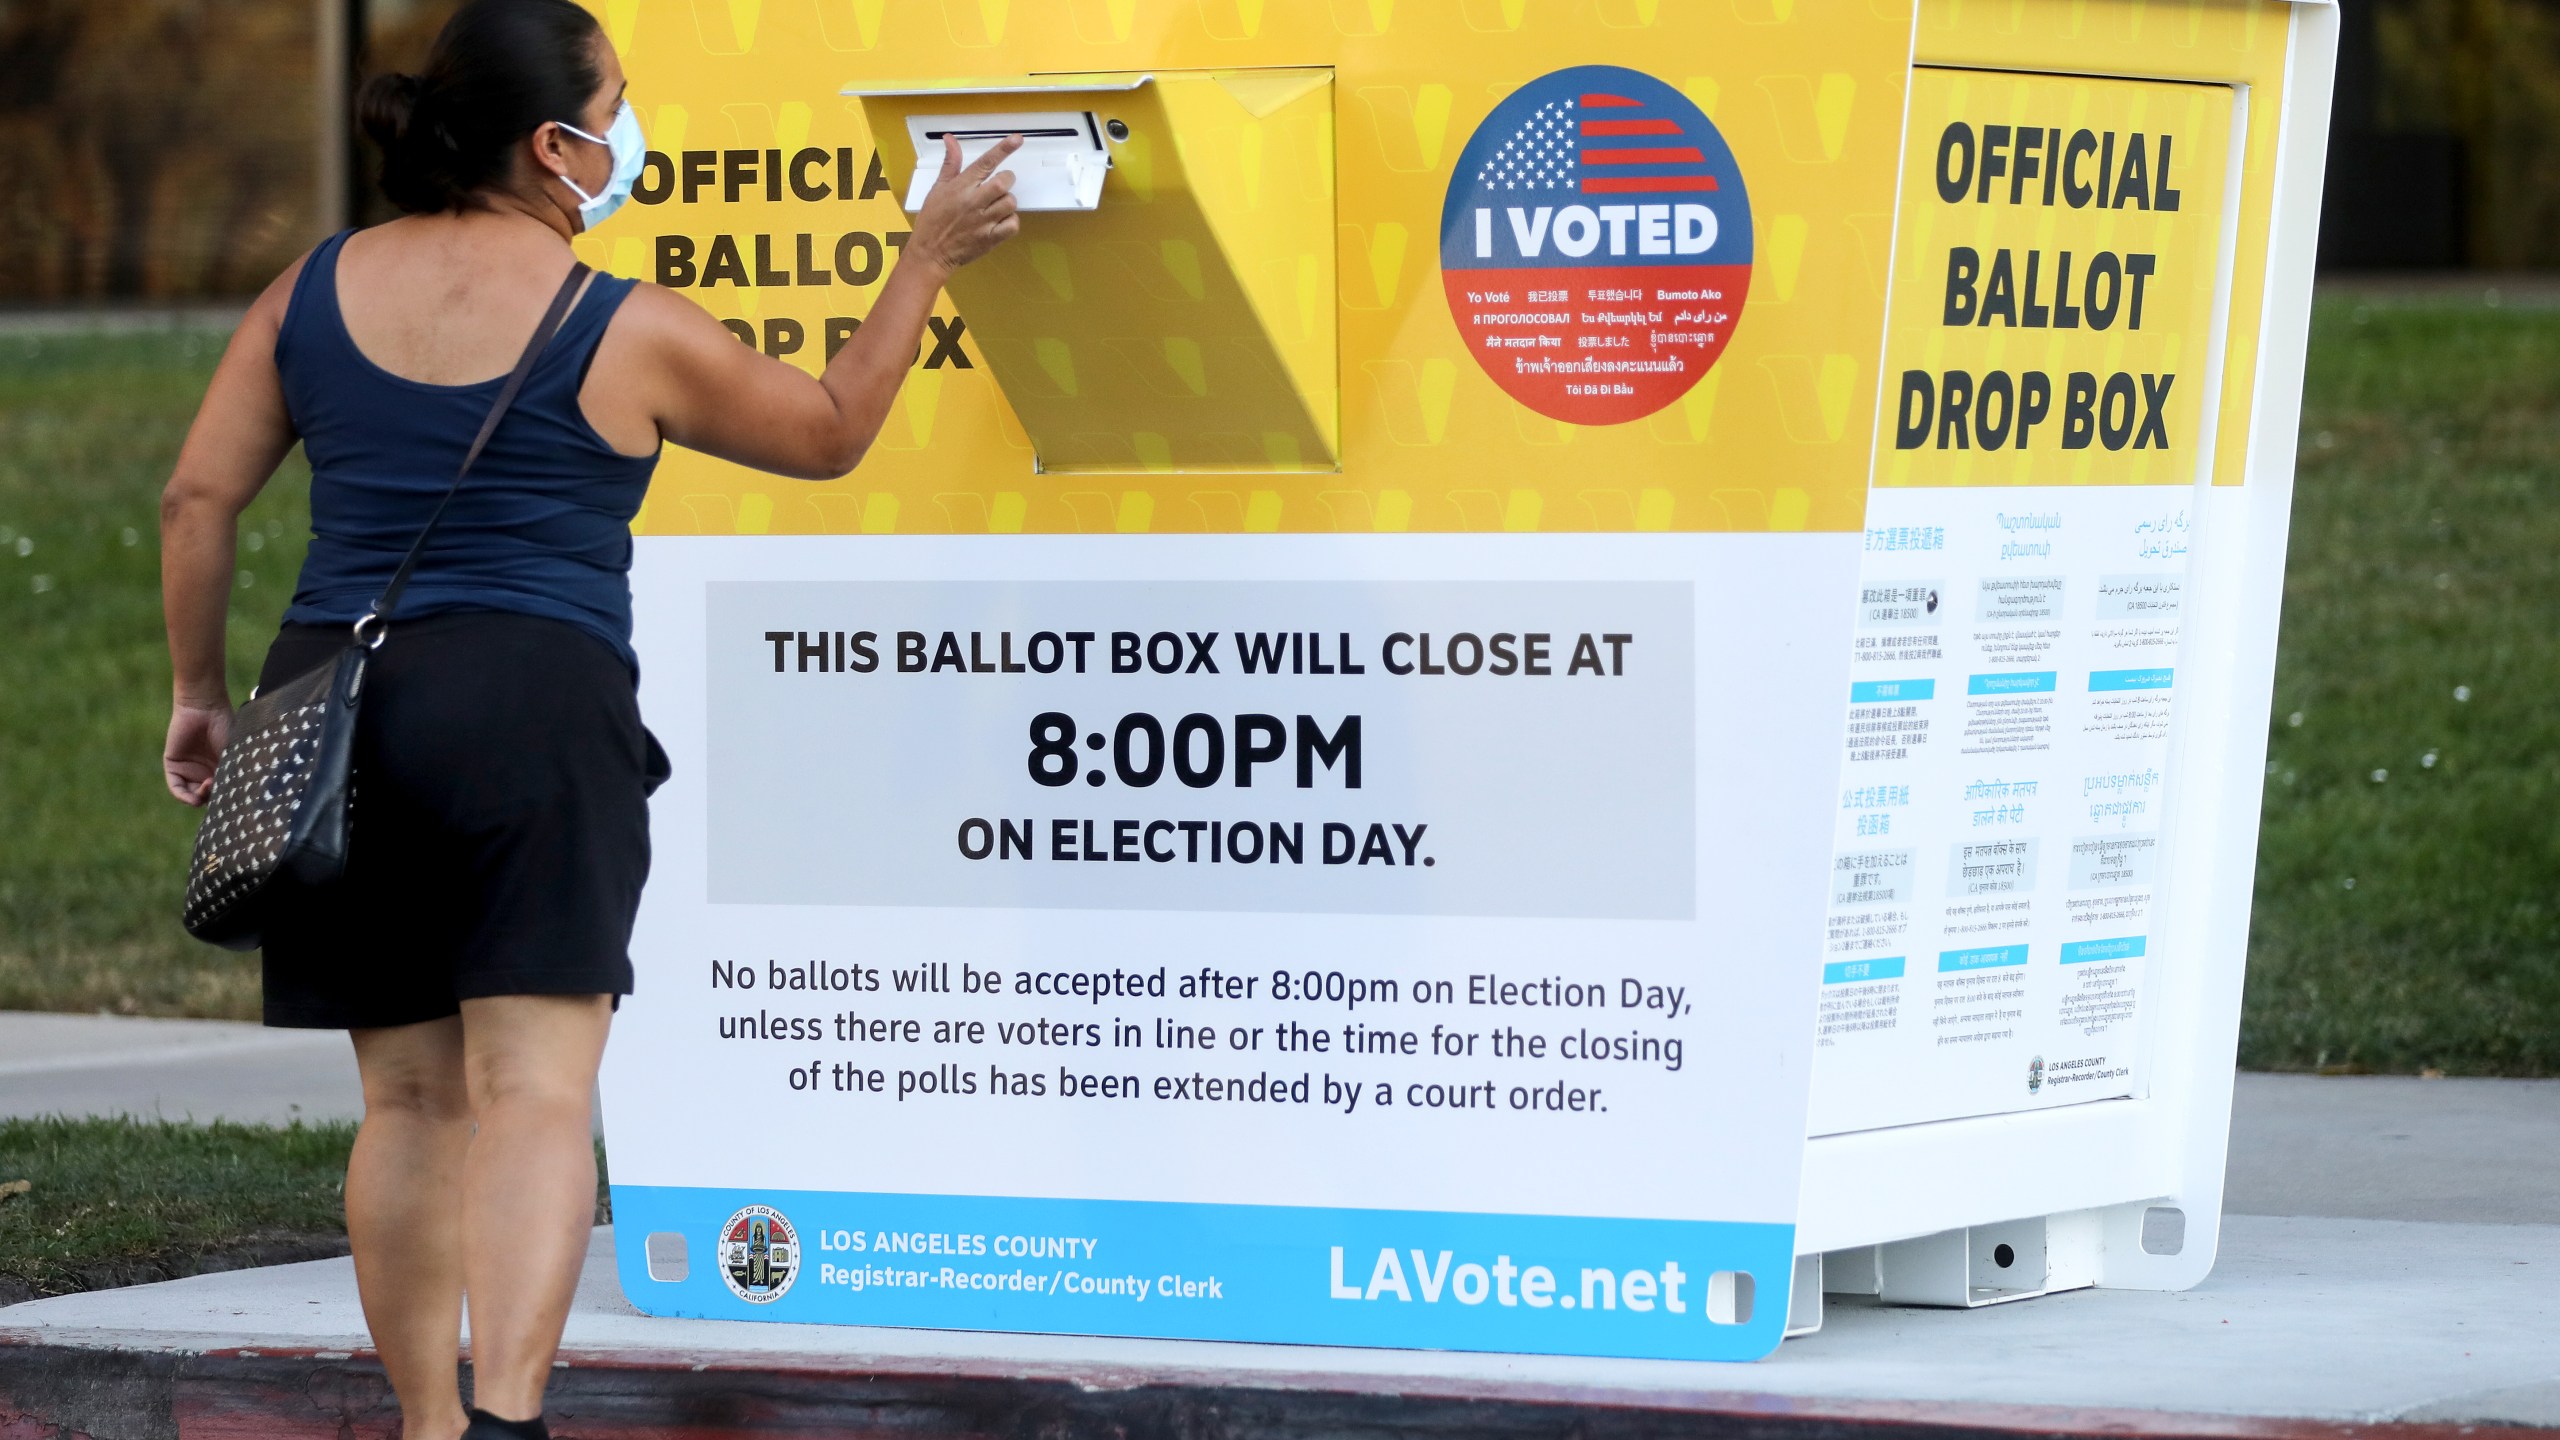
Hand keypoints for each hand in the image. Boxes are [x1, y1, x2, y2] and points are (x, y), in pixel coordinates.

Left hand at [165, 699, 231, 806]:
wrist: (205, 708)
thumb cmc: (225, 727)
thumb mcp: (232, 754)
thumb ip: (231, 773)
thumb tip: (236, 796)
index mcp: (221, 768)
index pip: (221, 791)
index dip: (225, 798)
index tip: (232, 796)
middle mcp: (204, 771)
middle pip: (206, 796)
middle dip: (212, 798)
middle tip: (218, 789)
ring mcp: (188, 769)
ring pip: (191, 794)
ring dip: (198, 797)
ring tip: (207, 789)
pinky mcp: (173, 765)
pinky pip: (175, 787)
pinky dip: (183, 795)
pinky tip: (193, 797)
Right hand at [911, 133, 1022, 275]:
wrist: (930, 253)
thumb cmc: (933, 220)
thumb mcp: (937, 188)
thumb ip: (950, 164)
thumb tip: (950, 139)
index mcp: (960, 187)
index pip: (985, 163)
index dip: (1003, 149)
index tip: (1017, 139)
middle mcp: (973, 202)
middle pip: (1004, 182)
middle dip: (1007, 180)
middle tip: (999, 185)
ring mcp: (983, 222)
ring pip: (1010, 202)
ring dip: (1007, 202)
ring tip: (995, 206)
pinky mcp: (990, 238)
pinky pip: (1013, 224)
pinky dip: (1011, 221)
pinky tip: (999, 221)